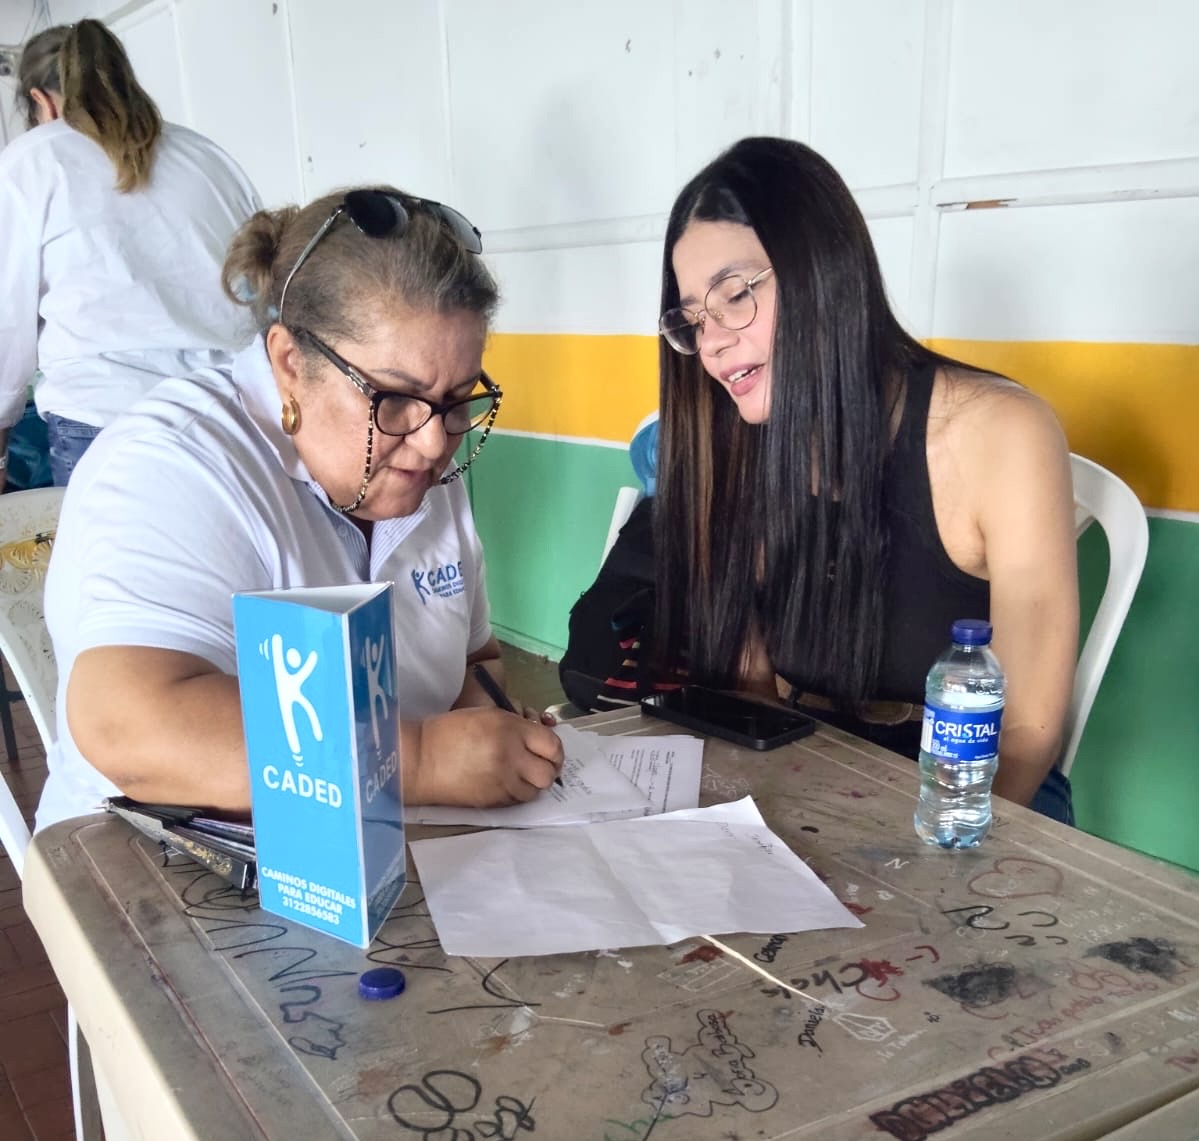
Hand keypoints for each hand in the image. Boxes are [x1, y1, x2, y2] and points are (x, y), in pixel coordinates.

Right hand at [409, 707, 563, 806]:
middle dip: (549, 769)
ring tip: (519, 775)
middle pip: (549, 771)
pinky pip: (518, 800)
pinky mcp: (493, 800)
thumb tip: (541, 741)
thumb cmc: (450, 732)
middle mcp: (511, 755)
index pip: (551, 744)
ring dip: (533, 783)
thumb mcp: (487, 716)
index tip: (549, 751)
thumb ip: (517, 727)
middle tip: (539, 765)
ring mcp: (503, 780)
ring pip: (536, 790)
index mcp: (509, 728)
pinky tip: (505, 783)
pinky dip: (517, 793)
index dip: (555, 749)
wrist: (420, 759)